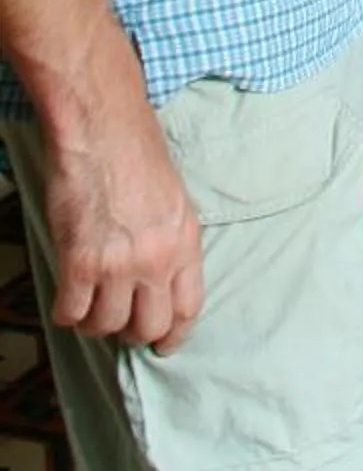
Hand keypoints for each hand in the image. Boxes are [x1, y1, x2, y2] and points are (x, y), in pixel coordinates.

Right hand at [42, 57, 203, 353]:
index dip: (173, 335)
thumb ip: (170, 242)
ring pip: (106, 326)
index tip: (162, 344)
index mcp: (186, 241)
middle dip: (131, 332)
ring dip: (95, 321)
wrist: (102, 126)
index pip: (189, 310)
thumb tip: (159, 282)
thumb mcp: (173, 199)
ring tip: (89, 303)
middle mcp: (158, 259)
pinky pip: (71, 312)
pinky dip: (66, 311)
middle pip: (148, 327)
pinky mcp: (80, 262)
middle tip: (117, 322)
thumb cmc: (136, 152)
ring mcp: (118, 263)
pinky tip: (66, 296)